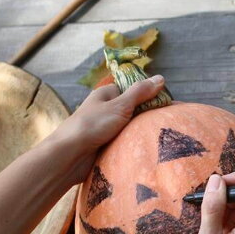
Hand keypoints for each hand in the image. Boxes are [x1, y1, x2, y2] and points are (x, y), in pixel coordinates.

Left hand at [48, 75, 165, 183]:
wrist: (70, 154)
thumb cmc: (93, 124)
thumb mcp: (120, 105)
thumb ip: (140, 93)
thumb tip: (161, 78)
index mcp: (105, 95)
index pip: (131, 90)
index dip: (147, 94)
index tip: (164, 102)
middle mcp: (104, 109)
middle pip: (131, 109)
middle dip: (144, 115)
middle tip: (163, 120)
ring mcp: (104, 128)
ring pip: (128, 127)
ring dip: (138, 131)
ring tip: (157, 135)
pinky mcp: (104, 145)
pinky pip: (123, 141)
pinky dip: (131, 144)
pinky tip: (143, 147)